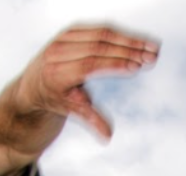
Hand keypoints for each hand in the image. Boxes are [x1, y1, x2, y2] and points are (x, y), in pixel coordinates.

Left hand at [17, 24, 159, 139]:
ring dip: (129, 40)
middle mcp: (57, 52)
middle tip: (152, 56)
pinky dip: (120, 35)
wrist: (33, 84)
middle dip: (128, 51)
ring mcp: (62, 38)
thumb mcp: (70, 111)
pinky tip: (138, 41)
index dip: (114, 65)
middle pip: (98, 47)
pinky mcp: (70, 31)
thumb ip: (90, 120)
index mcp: (56, 74)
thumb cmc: (55, 100)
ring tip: (152, 47)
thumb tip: (107, 136)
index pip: (89, 65)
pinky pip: (98, 29)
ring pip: (101, 34)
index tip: (137, 67)